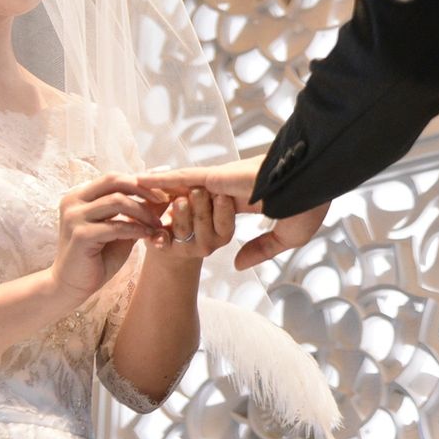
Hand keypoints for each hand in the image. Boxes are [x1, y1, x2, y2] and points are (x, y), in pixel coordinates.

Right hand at [51, 173, 167, 302]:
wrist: (72, 286)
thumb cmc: (97, 257)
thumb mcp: (121, 229)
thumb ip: (136, 212)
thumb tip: (164, 195)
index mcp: (80, 195)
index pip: (114, 178)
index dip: (140, 181)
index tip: (163, 191)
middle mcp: (74, 201)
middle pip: (114, 181)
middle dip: (143, 189)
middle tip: (164, 200)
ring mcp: (75, 217)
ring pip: (117, 201)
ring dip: (142, 211)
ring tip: (157, 224)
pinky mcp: (80, 235)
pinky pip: (115, 226)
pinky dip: (135, 229)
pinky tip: (147, 235)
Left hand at [138, 157, 329, 269]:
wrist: (312, 182)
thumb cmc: (307, 205)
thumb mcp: (284, 237)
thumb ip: (260, 250)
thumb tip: (238, 263)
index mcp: (244, 201)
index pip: (209, 211)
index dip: (190, 219)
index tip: (172, 227)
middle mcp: (228, 188)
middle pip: (188, 197)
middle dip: (162, 204)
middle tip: (137, 209)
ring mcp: (221, 180)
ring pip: (179, 187)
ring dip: (153, 191)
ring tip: (126, 194)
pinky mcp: (215, 175)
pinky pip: (180, 179)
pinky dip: (158, 180)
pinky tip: (138, 182)